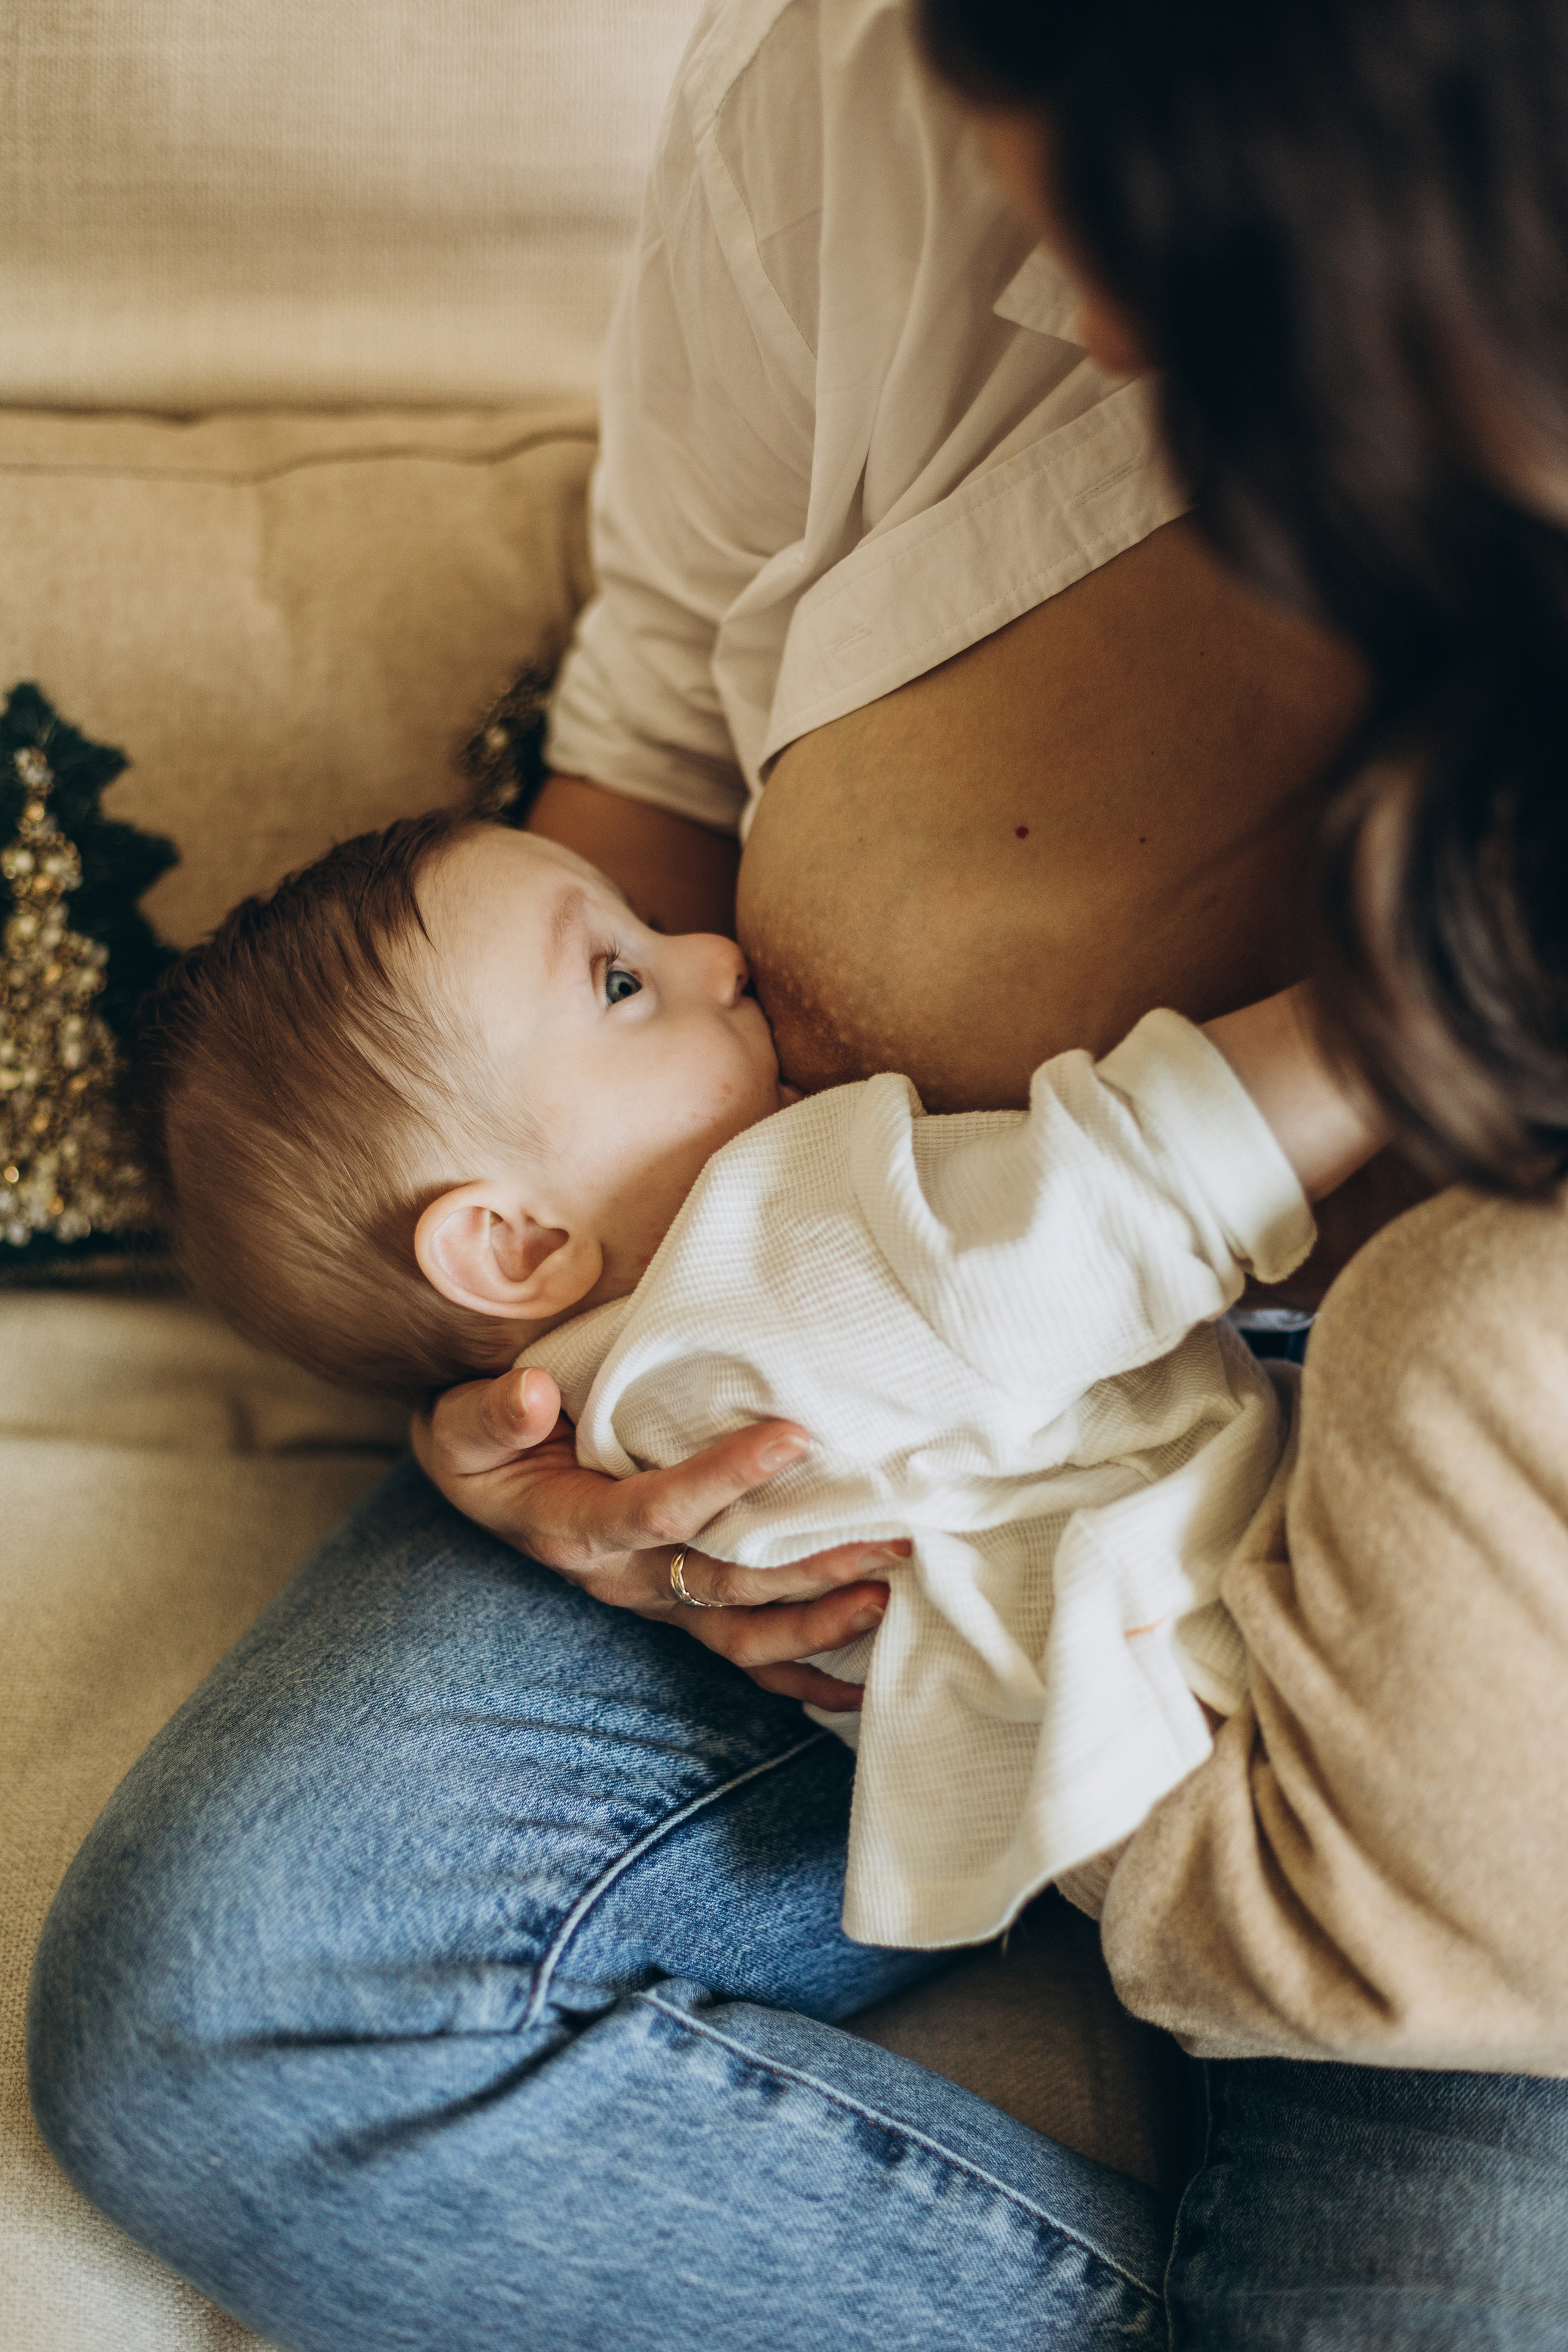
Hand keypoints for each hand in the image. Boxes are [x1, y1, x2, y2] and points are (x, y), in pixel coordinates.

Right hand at [411, 1365, 905, 1709]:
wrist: (480, 1481)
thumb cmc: (482, 1441)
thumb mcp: (462, 1421)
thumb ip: (493, 1412)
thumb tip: (533, 1394)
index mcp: (572, 1527)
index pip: (657, 1509)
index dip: (724, 1478)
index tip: (795, 1434)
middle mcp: (620, 1577)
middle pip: (722, 1581)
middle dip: (807, 1565)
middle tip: (886, 1534)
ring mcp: (655, 1600)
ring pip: (742, 1632)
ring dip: (818, 1623)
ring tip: (886, 1593)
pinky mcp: (678, 1608)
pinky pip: (744, 1658)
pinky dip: (804, 1677)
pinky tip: (863, 1685)